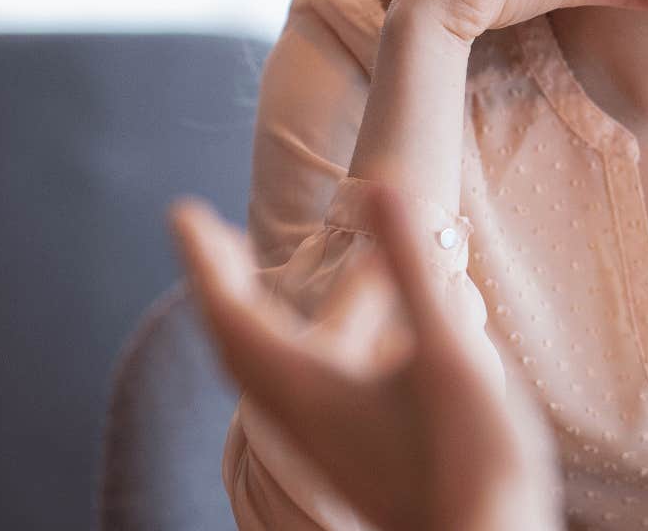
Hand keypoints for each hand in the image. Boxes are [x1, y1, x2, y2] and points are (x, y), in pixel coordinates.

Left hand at [170, 192, 557, 530]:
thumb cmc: (465, 460)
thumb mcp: (445, 353)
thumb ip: (411, 269)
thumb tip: (378, 186)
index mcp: (310, 389)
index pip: (233, 314)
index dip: (205, 261)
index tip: (182, 213)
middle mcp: (305, 415)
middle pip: (241, 342)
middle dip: (226, 285)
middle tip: (215, 238)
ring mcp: (331, 440)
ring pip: (279, 366)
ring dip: (278, 312)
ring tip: (315, 272)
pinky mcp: (358, 454)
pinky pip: (314, 383)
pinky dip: (321, 341)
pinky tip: (375, 332)